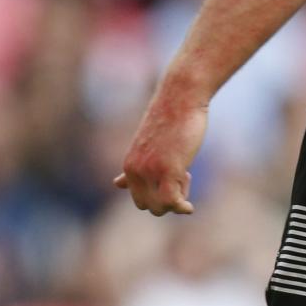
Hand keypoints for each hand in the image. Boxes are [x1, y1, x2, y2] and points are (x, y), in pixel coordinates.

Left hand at [115, 93, 208, 216]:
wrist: (181, 97)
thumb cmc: (170, 120)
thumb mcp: (146, 146)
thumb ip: (133, 168)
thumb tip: (116, 185)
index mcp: (129, 165)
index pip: (138, 199)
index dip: (158, 194)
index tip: (173, 176)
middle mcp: (135, 169)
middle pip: (147, 206)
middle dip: (166, 199)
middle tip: (181, 175)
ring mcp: (150, 170)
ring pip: (160, 207)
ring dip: (176, 200)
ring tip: (185, 175)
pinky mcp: (168, 168)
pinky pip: (171, 202)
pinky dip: (181, 208)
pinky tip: (190, 208)